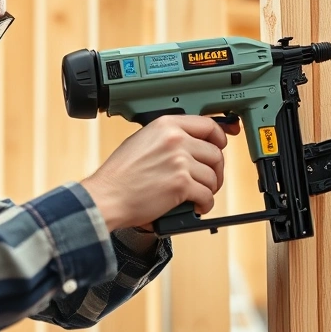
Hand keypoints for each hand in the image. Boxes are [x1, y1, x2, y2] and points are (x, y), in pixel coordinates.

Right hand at [81, 115, 240, 231]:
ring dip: (209, 189)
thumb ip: (167, 138)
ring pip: (212, 175)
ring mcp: (179, 161)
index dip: (219, 137)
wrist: (108, 196)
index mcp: (166, 125)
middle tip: (208, 179)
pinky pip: (207, 195)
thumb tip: (190, 143)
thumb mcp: (142, 140)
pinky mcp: (181, 184)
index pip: (207, 125)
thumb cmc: (120, 174)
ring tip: (198, 195)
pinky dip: (205, 204)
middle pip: (215, 152)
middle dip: (215, 170)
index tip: (222, 144)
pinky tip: (196, 206)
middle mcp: (176, 140)